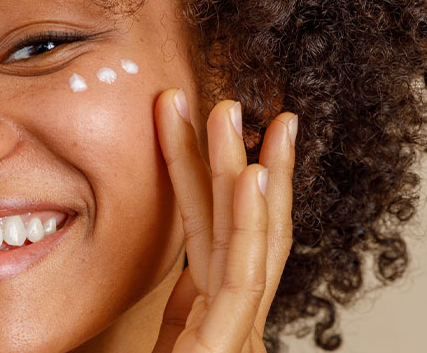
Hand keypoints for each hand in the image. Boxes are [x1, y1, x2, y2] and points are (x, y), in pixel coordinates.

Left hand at [152, 89, 296, 352]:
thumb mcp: (174, 343)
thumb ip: (186, 308)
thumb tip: (193, 268)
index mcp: (219, 315)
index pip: (223, 235)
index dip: (223, 178)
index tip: (220, 128)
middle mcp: (236, 319)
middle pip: (242, 227)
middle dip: (239, 159)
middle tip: (231, 99)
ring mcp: (239, 336)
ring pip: (247, 239)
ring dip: (240, 167)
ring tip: (229, 110)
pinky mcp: (227, 348)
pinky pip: (243, 278)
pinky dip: (250, 223)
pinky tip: (252, 175)